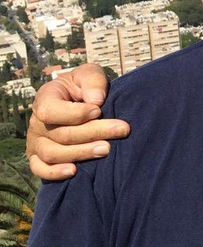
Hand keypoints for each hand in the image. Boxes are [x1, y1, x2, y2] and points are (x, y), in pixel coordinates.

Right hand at [26, 64, 129, 180]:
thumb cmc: (85, 87)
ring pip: (52, 154)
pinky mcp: (39, 158)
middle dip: (93, 132)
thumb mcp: (89, 74)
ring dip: (81, 153)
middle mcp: (36, 123)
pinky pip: (40, 170)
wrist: (81, 102)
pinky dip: (54, 172)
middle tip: (121, 130)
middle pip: (61, 134)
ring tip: (106, 149)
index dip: (75, 113)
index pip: (50, 110)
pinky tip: (74, 171)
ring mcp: (36, 142)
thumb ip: (92, 81)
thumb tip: (96, 101)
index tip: (99, 110)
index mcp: (45, 99)